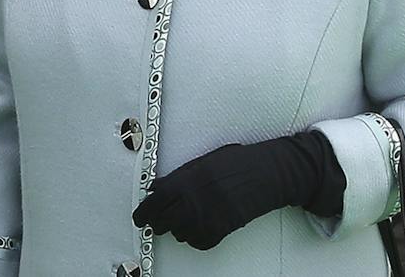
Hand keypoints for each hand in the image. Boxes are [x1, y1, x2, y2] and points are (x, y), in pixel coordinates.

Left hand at [131, 133, 339, 250]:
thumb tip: (154, 187)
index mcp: (187, 178)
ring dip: (177, 229)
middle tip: (156, 222)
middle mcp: (195, 199)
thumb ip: (177, 176)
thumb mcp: (202, 161)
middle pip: (163, 220)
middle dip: (157, 222)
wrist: (266, 174)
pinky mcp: (223, 229)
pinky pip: (200, 242)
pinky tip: (199, 228)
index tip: (138, 218)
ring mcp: (209, 216)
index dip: (143, 212)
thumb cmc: (236, 163)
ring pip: (180, 233)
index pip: (155, 201)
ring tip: (183, 220)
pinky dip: (196, 238)